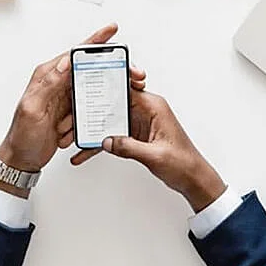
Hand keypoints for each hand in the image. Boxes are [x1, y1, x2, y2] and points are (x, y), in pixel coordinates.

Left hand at [0, 24, 146, 197]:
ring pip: (92, 88)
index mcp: (47, 76)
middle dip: (111, 68)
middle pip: (88, 68)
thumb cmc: (21, 136)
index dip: (94, 42)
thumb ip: (48, 83)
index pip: (74, 54)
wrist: (21, 159)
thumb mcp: (32, 108)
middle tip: (132, 73)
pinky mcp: (70, 111)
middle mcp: (57, 83)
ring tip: (121, 95)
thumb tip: (65, 62)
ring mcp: (64, 97)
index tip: (111, 30)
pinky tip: (98, 118)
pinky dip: (94, 114)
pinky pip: (89, 107)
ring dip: (103, 96)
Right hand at [71, 91, 224, 212]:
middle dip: (91, 111)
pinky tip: (85, 153)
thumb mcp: (155, 155)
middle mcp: (145, 110)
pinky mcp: (135, 135)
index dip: (105, 87)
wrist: (193, 179)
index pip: (126, 88)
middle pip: (112, 103)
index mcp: (153, 106)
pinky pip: (113, 135)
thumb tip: (107, 141)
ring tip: (72, 137)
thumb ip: (129, 147)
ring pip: (109, 120)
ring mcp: (139, 122)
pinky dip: (100, 143)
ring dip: (92, 130)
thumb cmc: (184, 163)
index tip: (87, 88)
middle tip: (71, 118)